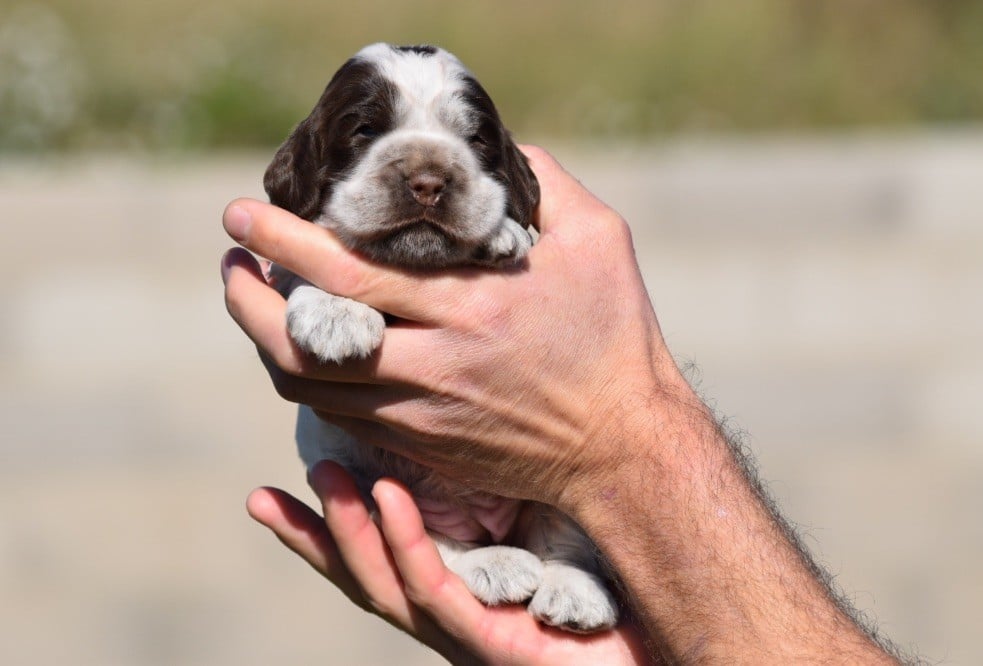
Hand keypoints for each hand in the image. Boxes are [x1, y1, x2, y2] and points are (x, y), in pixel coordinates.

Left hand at [222, 146, 687, 510]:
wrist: (622, 446)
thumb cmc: (615, 337)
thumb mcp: (600, 241)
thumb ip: (547, 183)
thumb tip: (498, 148)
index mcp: (472, 307)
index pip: (349, 274)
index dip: (282, 242)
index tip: (241, 214)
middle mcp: (436, 366)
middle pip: (305, 341)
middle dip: (247, 298)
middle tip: (230, 260)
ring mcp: (422, 414)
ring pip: (310, 387)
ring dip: (266, 343)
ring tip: (254, 303)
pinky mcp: (421, 445)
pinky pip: (339, 417)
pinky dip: (310, 381)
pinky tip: (307, 349)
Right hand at [247, 461, 649, 664]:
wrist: (667, 639)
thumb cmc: (608, 570)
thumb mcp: (539, 514)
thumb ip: (499, 476)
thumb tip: (477, 391)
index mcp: (453, 585)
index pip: (369, 555)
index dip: (315, 529)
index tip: (266, 493)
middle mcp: (451, 614)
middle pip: (363, 577)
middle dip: (316, 536)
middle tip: (270, 491)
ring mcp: (472, 635)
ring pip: (390, 588)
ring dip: (352, 533)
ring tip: (327, 477)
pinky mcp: (501, 647)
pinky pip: (442, 597)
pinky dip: (408, 548)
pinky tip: (390, 498)